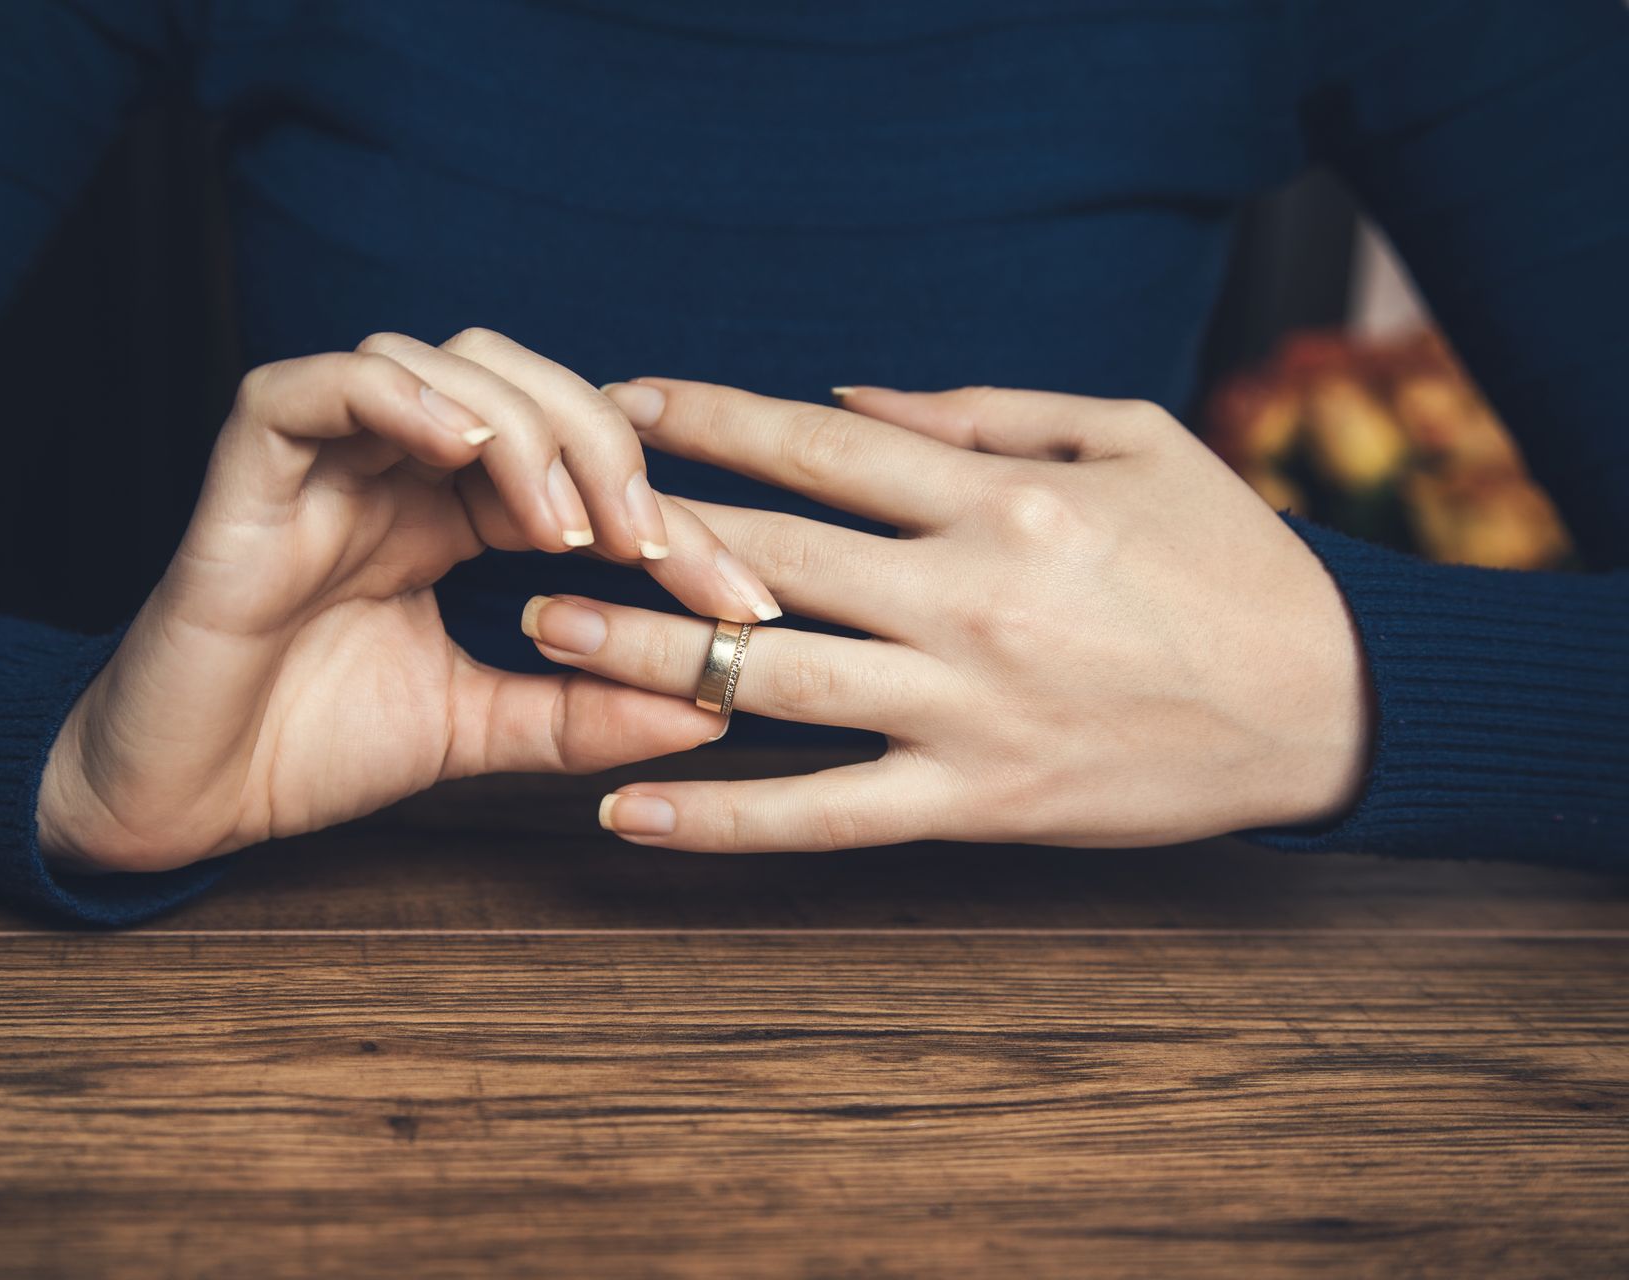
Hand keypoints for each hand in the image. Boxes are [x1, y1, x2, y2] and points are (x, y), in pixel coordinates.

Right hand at [36, 330, 781, 872]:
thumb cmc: (311, 750)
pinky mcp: (249, 462)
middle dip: (609, 454)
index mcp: (452, 515)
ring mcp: (326, 456)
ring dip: (523, 429)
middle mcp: (397, 468)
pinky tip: (464, 453)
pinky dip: (399, 399)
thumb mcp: (482, 728)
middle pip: (527, 385)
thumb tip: (716, 707)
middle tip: (656, 547)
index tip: (739, 604)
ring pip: (441, 363)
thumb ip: (585, 710)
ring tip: (564, 526)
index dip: (671, 521)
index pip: (582, 471)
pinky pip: (321, 384)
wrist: (183, 801)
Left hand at [523, 379, 1370, 849]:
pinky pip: (825, 816)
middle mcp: (966, 599)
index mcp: (1000, 500)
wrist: (1325, 703)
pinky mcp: (977, 803)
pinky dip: (723, 819)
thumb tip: (847, 395)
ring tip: (544, 634)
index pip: (818, 447)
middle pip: (768, 555)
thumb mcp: (1127, 439)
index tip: (625, 403)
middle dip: (642, 534)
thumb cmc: (1226, 556)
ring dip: (648, 655)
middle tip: (534, 522)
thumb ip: (981, 412)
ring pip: (772, 680)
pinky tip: (629, 808)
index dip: (709, 418)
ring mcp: (965, 710)